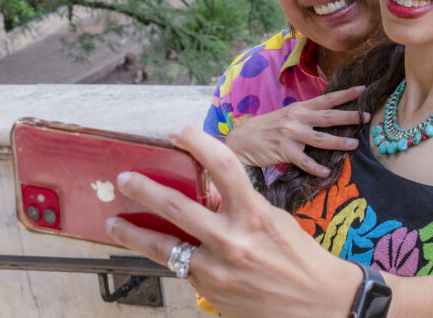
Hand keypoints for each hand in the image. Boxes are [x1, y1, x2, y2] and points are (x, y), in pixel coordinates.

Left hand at [106, 125, 360, 317]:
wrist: (317, 303)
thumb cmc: (300, 258)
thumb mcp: (275, 221)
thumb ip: (240, 207)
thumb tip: (207, 196)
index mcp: (255, 215)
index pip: (224, 165)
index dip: (198, 142)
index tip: (179, 132)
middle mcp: (233, 240)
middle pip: (176, 207)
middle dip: (144, 189)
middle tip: (124, 179)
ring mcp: (217, 269)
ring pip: (162, 246)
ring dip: (133, 232)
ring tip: (116, 223)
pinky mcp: (209, 291)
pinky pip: (180, 267)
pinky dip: (168, 257)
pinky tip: (157, 250)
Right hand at [224, 86, 368, 175]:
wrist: (241, 140)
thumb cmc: (267, 128)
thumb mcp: (287, 116)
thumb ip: (305, 116)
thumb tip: (328, 117)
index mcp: (300, 108)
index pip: (326, 99)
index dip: (345, 94)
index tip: (363, 89)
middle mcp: (297, 118)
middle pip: (328, 116)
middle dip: (349, 116)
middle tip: (366, 117)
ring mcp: (290, 134)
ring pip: (320, 138)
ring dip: (339, 142)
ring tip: (355, 145)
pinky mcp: (284, 150)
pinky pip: (303, 160)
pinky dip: (315, 167)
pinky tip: (326, 172)